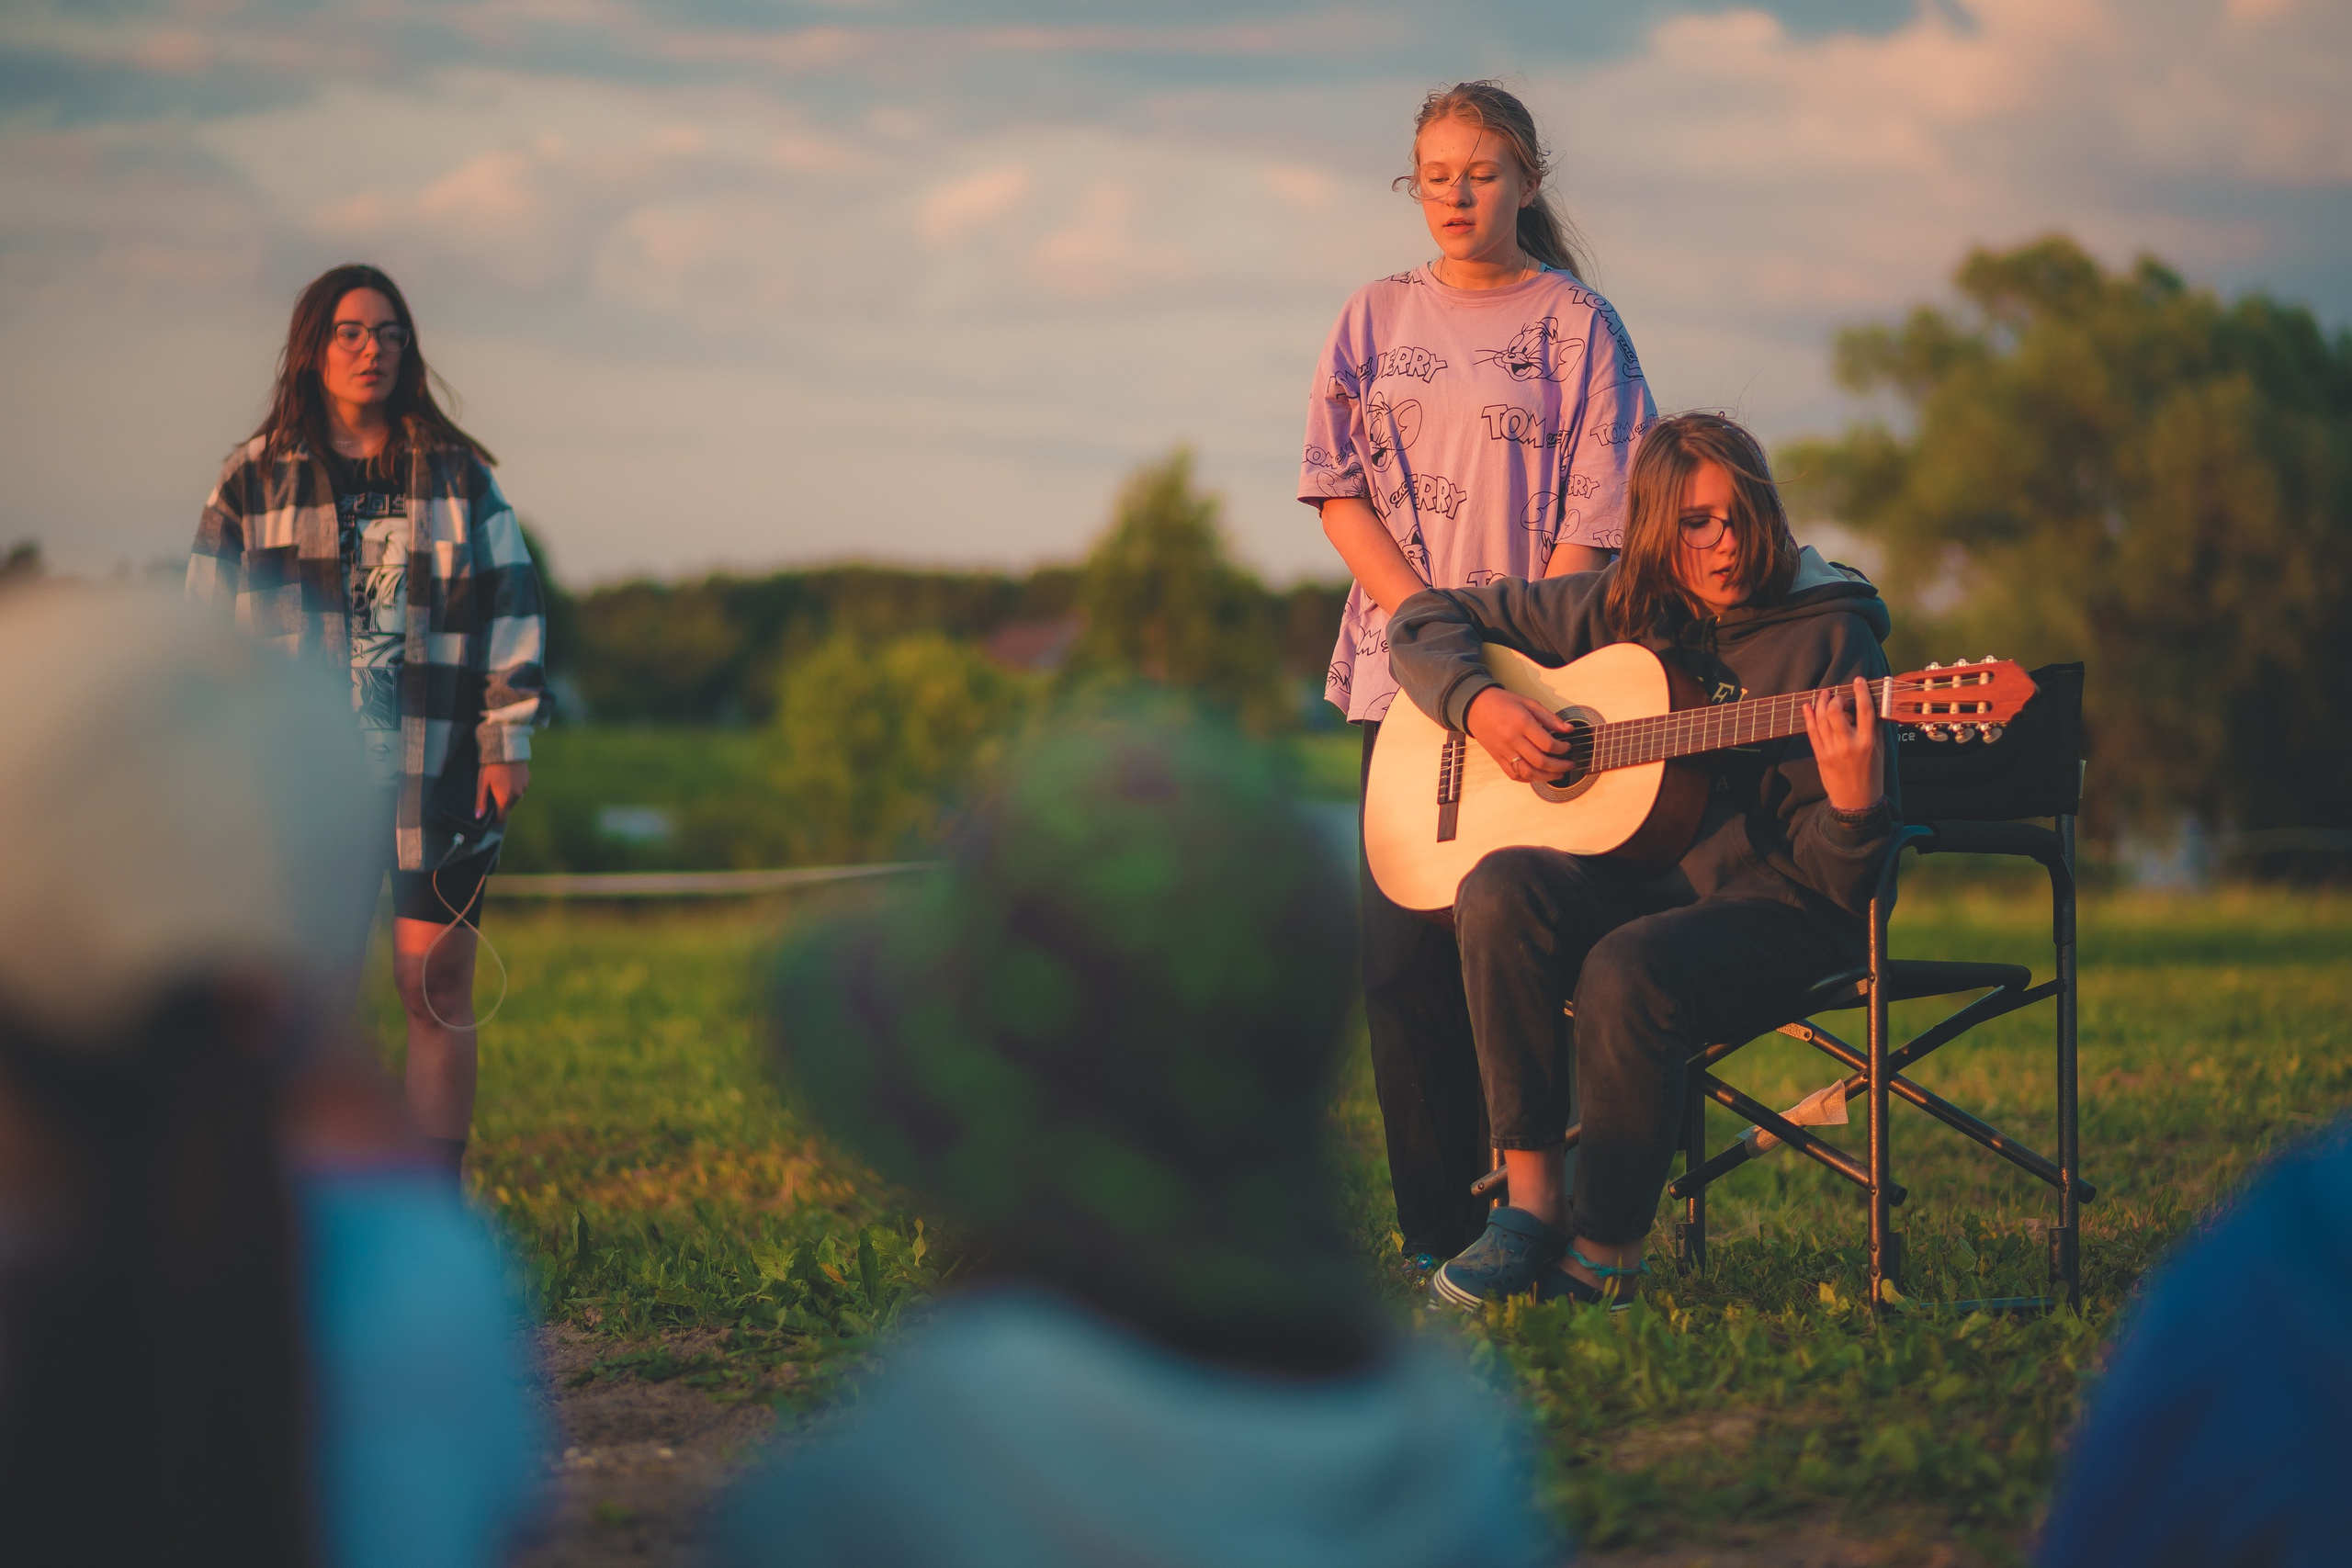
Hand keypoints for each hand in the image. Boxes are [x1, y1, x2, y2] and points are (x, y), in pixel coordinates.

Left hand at [475, 760, 530, 821]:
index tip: (491, 814)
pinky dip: (515, 786)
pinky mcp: (527, 779)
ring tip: (501, 782)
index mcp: (504, 799)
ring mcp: (523, 787)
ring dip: (509, 794)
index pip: (502, 817)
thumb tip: (478, 817)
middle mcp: (517, 796)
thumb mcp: (482, 784)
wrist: (505, 750)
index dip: (496, 818)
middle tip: (493, 791)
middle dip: (501, 802)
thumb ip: (481, 801)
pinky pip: (521, 788)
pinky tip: (508, 776)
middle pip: (508, 806)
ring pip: (515, 797)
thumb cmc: (491, 768)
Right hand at [1466, 687, 1574, 782]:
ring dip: (1546, 777)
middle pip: (1540, 762)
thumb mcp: (1529, 703)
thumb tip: (1568, 729)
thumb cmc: (1503, 702)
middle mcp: (1513, 739)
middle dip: (1559, 766)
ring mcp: (1504, 751)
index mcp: (1522, 723)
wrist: (1475, 706)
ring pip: (1528, 772)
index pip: (1547, 744)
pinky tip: (1537, 775)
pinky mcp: (1497, 758)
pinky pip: (1514, 774)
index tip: (1567, 746)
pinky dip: (1528, 779)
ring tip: (1557, 774)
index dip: (1562, 748)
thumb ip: (1550, 718)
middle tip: (1569, 764)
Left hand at [1802, 678, 1883, 812]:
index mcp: (1868, 742)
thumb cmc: (1872, 775)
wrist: (1856, 802)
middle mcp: (1849, 744)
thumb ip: (1875, 729)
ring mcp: (1832, 750)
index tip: (1858, 680)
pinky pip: (1812, 732)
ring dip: (1821, 703)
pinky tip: (1808, 706)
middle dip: (1836, 698)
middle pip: (1837, 711)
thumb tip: (1871, 707)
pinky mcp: (1820, 756)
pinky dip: (1809, 717)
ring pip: (1822, 719)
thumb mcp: (1880, 752)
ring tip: (1824, 695)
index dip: (1860, 692)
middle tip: (1838, 697)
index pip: (1865, 710)